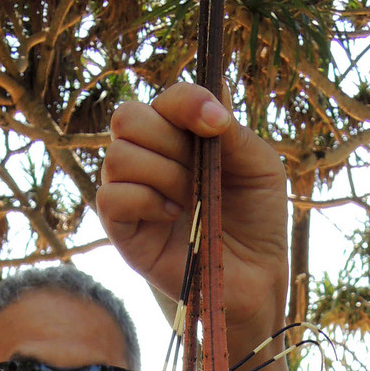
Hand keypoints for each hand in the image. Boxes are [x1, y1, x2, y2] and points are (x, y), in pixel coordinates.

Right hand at [99, 84, 288, 344]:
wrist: (256, 280)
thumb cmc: (258, 222)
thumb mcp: (259, 167)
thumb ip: (234, 130)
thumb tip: (215, 90)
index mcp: (179, 138)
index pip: (163, 99)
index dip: (186, 102)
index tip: (217, 125)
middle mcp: (150, 161)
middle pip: (127, 117)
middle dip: (168, 140)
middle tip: (198, 173)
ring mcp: (133, 195)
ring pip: (118, 156)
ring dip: (162, 174)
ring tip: (190, 200)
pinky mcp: (124, 233)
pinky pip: (110, 198)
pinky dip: (144, 200)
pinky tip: (174, 216)